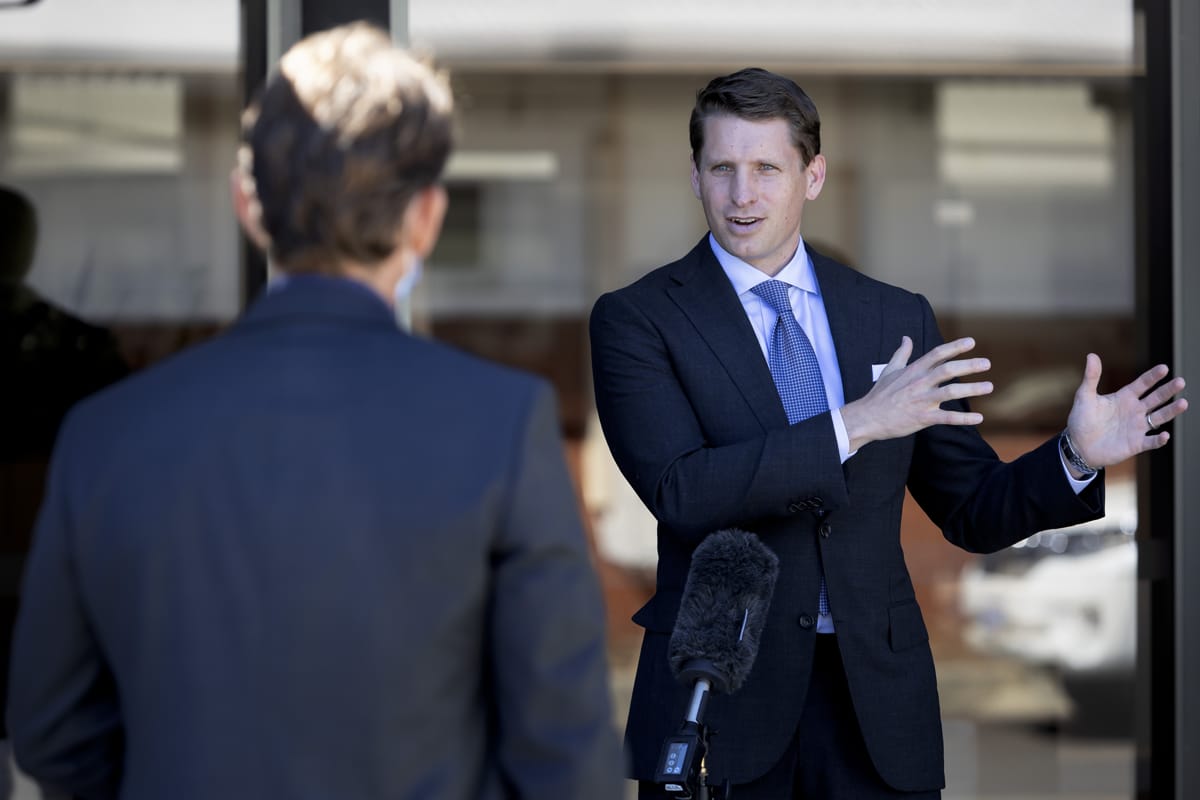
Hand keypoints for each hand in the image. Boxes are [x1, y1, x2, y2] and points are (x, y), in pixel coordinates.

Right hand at [841, 336, 993, 451]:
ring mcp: (921, 401)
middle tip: (986, 363)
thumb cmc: (879, 395)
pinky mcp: (922, 418)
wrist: (867, 418)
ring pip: (950, 392)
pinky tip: (978, 418)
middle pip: (947, 370)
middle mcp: (919, 383)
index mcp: (913, 371)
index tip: (972, 342)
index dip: (954, 347)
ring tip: (989, 387)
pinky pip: (946, 418)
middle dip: (968, 366)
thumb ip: (902, 353)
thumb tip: (906, 338)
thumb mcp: (889, 370)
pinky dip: (963, 419)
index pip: (936, 354)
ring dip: (971, 389)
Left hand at [1067, 354, 1187, 469]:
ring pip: (1159, 417)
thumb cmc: (1082, 420)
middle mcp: (1135, 411)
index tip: (1164, 368)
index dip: (1153, 376)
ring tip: (1184, 403)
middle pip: (1156, 398)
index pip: (1142, 384)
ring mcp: (1137, 427)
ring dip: (1171, 411)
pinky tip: (1165, 435)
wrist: (1078, 446)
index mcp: (1124, 397)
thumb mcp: (1085, 397)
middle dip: (1168, 390)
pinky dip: (1158, 440)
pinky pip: (1151, 442)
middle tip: (1180, 381)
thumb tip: (1091, 355)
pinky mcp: (1136, 444)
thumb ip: (1091, 377)